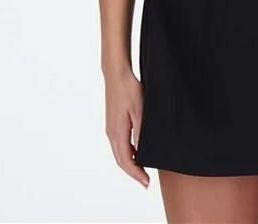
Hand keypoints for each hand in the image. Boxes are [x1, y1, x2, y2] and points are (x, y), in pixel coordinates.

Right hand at [104, 69, 149, 187]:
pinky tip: (137, 151)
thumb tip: (143, 151)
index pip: (126, 160)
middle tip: (146, 181)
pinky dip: (127, 152)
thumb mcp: (140, 110)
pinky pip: (119, 144)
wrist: (116, 75)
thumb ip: (141, 132)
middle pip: (121, 160)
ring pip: (119, 152)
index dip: (136, 174)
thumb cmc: (129, 90)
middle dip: (133, 172)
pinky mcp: (113, 123)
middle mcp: (111, 133)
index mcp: (118, 132)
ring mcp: (110, 128)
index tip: (146, 183)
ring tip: (143, 169)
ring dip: (130, 163)